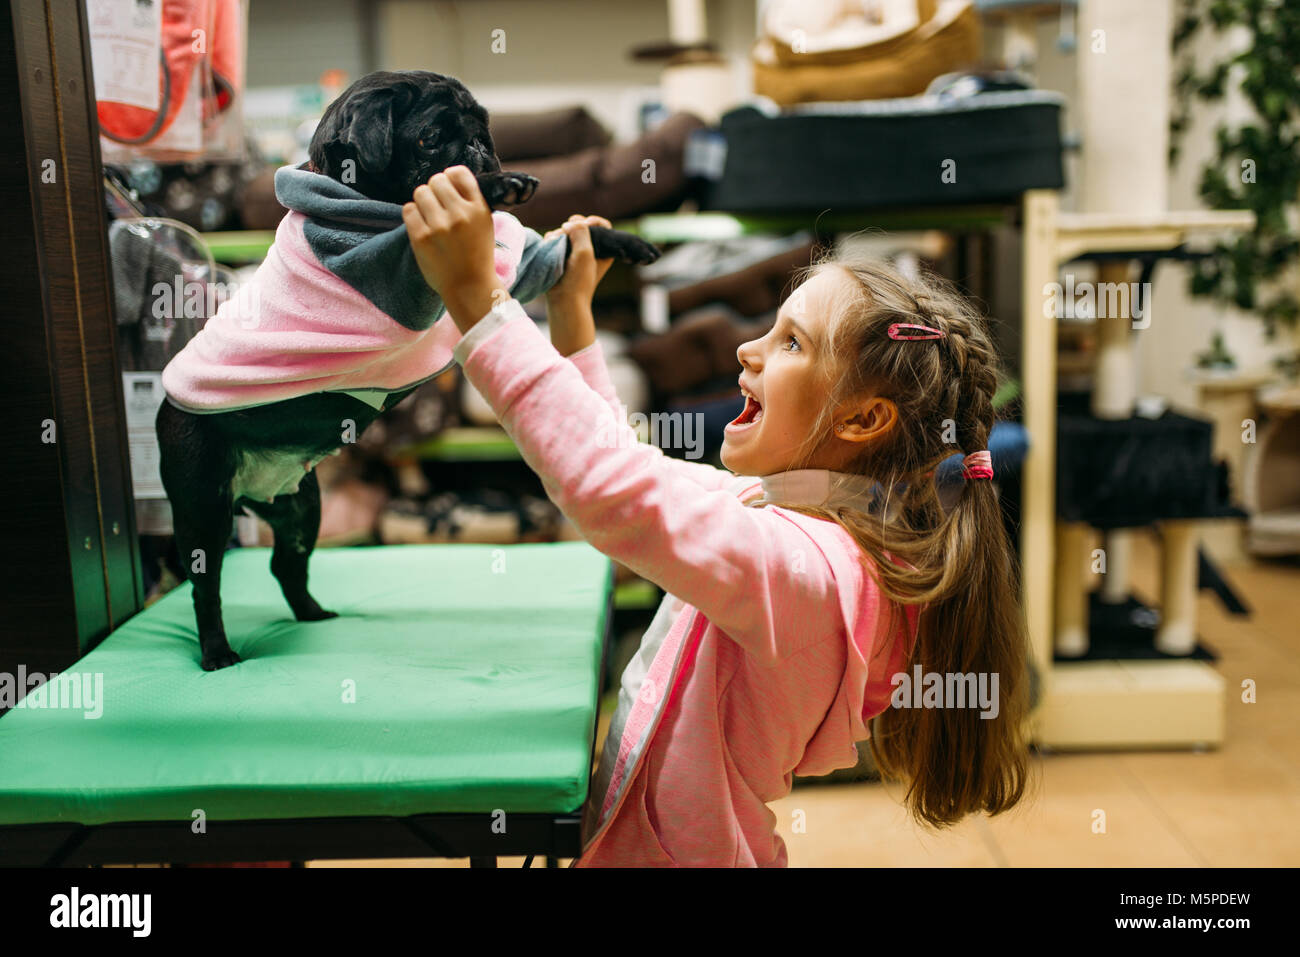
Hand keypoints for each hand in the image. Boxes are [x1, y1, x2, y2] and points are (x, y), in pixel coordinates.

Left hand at [403, 165, 507, 331]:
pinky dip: (413, 215)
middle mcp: (460, 214)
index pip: (458, 173)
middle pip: (436, 180)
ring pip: (420, 192)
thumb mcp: (484, 224)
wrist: (469, 287)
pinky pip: (408, 209)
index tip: (448, 187)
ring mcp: (440, 226)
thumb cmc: (476, 255)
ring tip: (430, 217)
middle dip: (435, 191)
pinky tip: (422, 226)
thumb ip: (470, 201)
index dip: (450, 177)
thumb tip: (448, 177)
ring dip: (423, 202)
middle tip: (437, 206)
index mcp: (478, 209)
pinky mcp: (421, 237)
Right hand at [544, 215, 614, 307]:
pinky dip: (550, 241)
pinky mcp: (558, 256)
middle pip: (580, 226)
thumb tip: (566, 225)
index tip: (586, 224)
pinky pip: (553, 240)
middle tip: (567, 233)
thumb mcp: (585, 252)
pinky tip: (550, 248)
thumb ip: (580, 231)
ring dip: (559, 235)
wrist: (563, 301)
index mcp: (603, 250)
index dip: (593, 221)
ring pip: (564, 233)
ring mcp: (572, 253)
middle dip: (572, 227)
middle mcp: (588, 250)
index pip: (601, 226)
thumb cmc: (578, 280)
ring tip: (557, 246)